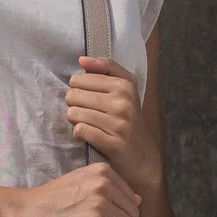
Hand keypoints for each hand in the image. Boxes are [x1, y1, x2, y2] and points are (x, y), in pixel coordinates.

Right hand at [17, 159, 139, 216]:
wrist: (29, 210)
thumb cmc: (53, 199)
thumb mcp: (83, 182)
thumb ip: (111, 188)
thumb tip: (138, 199)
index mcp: (103, 171)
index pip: (132, 197)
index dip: (120, 210)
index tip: (104, 214)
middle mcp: (104, 183)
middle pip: (133, 212)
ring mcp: (100, 202)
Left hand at [65, 59, 153, 192]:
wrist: (143, 156)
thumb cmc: (129, 119)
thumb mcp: (126, 89)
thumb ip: (106, 68)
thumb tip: (82, 60)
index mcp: (125, 85)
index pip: (79, 79)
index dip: (78, 89)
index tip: (86, 98)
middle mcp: (123, 102)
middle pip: (74, 96)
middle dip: (74, 105)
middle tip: (85, 113)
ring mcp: (119, 124)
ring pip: (74, 113)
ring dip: (75, 120)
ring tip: (85, 124)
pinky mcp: (114, 144)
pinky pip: (81, 131)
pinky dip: (79, 134)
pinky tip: (86, 136)